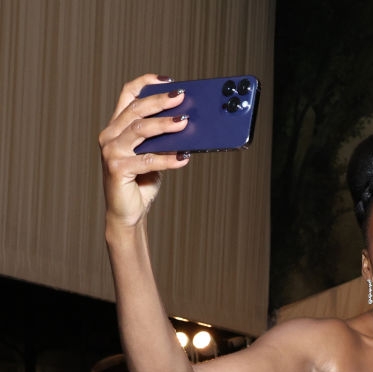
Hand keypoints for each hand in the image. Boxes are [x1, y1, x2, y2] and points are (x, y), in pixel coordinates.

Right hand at [99, 75, 190, 230]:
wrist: (128, 214)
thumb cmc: (140, 184)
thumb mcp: (152, 157)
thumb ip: (161, 141)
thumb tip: (185, 125)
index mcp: (116, 127)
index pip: (128, 96)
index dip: (145, 83)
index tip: (167, 79)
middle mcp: (110, 135)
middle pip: (136, 110)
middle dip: (160, 101)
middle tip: (181, 97)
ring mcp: (111, 151)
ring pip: (140, 130)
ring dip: (164, 125)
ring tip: (185, 122)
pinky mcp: (116, 168)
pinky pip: (147, 160)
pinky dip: (167, 159)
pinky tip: (184, 158)